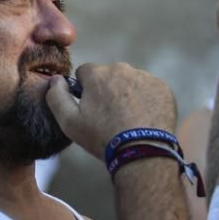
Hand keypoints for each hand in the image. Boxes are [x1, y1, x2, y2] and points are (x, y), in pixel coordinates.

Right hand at [46, 62, 176, 157]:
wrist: (142, 151)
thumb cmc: (102, 137)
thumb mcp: (69, 122)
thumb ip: (56, 96)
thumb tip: (55, 79)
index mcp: (97, 73)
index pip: (85, 73)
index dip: (85, 90)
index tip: (90, 109)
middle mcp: (122, 68)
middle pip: (109, 76)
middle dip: (107, 91)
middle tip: (109, 117)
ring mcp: (145, 77)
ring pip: (130, 82)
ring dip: (127, 95)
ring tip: (128, 120)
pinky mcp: (163, 88)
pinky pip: (149, 90)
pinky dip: (145, 101)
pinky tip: (143, 119)